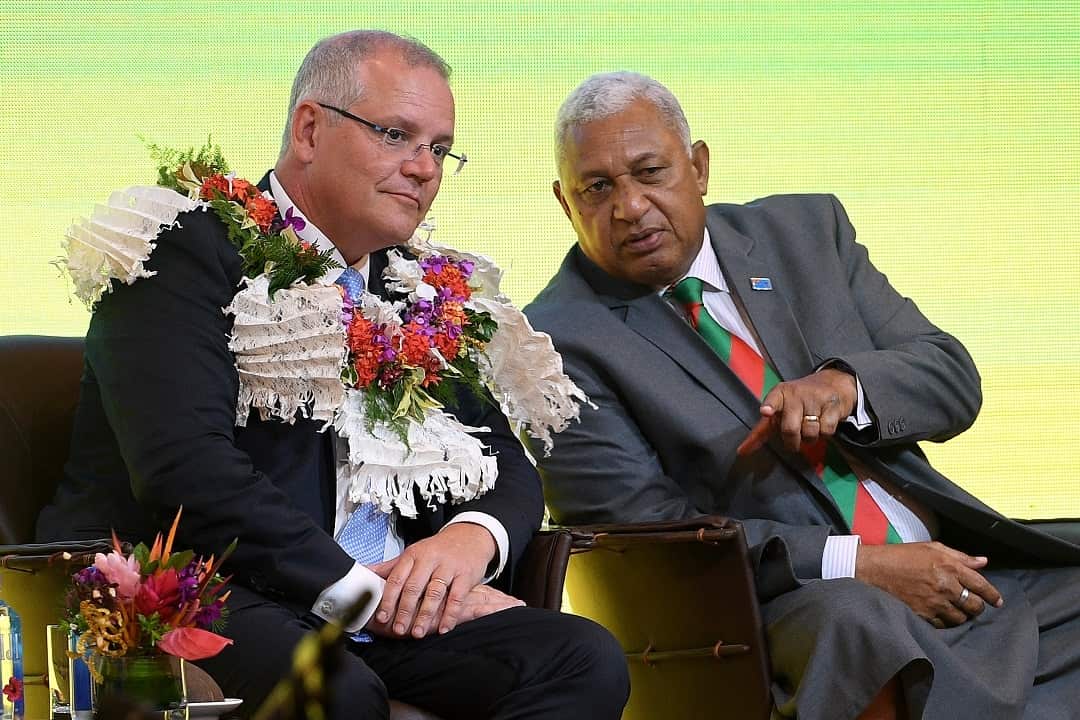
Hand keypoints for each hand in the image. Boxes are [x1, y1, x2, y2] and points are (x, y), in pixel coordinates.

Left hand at [368, 522, 495, 638]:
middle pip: (414, 587)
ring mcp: (448, 567)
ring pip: (434, 593)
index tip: (382, 617)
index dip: (388, 600)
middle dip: (404, 611)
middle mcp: (430, 559)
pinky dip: (450, 615)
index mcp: (413, 555)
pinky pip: (457, 598)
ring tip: (418, 632)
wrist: (469, 536)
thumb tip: (364, 574)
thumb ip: (390, 567)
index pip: (397, 579)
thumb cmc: (438, 549)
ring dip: (425, 615)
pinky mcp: (465, 575)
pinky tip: (443, 628)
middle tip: (398, 629)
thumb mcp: (413, 554)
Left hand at [737, 368, 856, 454]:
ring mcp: (815, 399)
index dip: (769, 406)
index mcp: (779, 394)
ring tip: (809, 429)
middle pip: (790, 428)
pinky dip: (824, 434)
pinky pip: (826, 431)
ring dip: (809, 438)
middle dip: (791, 442)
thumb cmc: (798, 402)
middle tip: (794, 441)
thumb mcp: (779, 410)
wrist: (833, 383)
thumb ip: (761, 431)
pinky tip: (823, 424)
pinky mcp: (832, 406)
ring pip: (809, 432)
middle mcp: (796, 395)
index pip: (773, 399)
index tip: (765, 412)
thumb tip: (741, 452)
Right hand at [854, 541, 1003, 626]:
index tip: (997, 601)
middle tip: (973, 605)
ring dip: (961, 615)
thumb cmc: (900, 556)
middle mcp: (945, 586)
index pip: (981, 585)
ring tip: (956, 610)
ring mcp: (934, 602)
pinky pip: (944, 624)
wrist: (873, 570)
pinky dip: (946, 621)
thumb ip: (959, 556)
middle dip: (977, 606)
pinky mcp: (924, 615)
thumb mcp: (930, 548)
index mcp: (949, 566)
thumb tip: (982, 562)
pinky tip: (942, 614)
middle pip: (974, 605)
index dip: (992, 595)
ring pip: (961, 618)